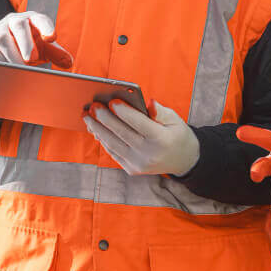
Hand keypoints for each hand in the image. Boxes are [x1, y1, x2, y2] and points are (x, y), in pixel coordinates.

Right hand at [0, 11, 72, 67]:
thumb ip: (57, 54)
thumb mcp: (46, 49)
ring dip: (12, 56)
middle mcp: (15, 21)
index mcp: (33, 20)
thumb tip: (68, 62)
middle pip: (19, 26)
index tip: (51, 38)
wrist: (9, 46)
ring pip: (2, 39)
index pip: (41, 19)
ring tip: (20, 70)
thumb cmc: (32, 45)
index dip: (46, 27)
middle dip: (25, 43)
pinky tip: (7, 71)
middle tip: (32, 59)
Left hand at [83, 99, 199, 176]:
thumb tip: (148, 102)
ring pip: (113, 144)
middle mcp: (149, 154)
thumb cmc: (177, 134)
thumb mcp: (175, 119)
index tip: (112, 101)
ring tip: (87, 116)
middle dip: (104, 118)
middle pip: (122, 133)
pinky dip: (103, 140)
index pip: (139, 124)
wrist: (183, 160)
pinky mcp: (131, 169)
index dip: (124, 112)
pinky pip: (113, 152)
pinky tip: (95, 128)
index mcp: (161, 139)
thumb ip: (160, 111)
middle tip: (93, 106)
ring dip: (97, 129)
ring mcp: (139, 164)